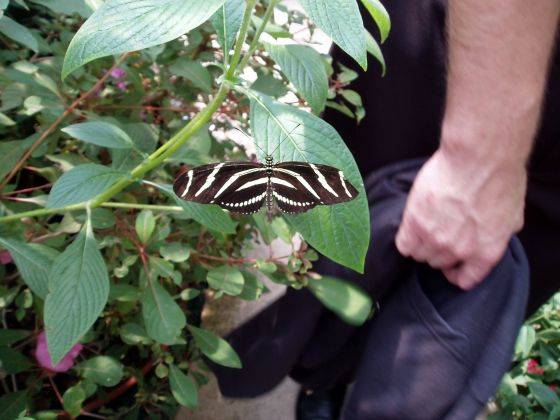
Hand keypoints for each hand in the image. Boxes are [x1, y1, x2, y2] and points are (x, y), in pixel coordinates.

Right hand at [395, 146, 526, 289]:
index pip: (465, 280)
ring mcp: (435, 238)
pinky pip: (403, 243)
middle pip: (437, 263)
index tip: (451, 265)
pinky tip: (411, 225)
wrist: (480, 159)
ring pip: (418, 254)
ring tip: (423, 225)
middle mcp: (459, 251)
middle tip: (437, 232)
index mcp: (486, 252)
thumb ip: (499, 233)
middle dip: (437, 250)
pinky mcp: (415, 223)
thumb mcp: (512, 215)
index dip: (455, 272)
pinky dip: (405, 237)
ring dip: (420, 242)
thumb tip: (490, 233)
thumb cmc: (500, 179)